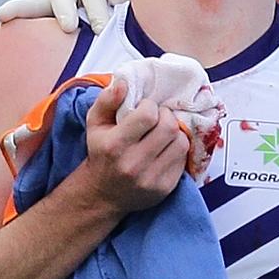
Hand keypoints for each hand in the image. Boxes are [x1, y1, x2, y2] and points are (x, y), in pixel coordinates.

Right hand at [79, 79, 188, 213]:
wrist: (101, 195)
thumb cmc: (101, 153)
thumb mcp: (95, 124)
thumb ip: (107, 100)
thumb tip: (123, 83)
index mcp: (115, 145)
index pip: (148, 115)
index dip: (150, 106)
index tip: (145, 109)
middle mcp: (133, 164)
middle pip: (169, 127)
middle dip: (166, 116)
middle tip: (158, 118)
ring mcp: (150, 179)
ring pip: (181, 142)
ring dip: (175, 133)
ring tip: (163, 133)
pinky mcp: (164, 188)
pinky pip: (183, 159)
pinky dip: (177, 149)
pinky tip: (165, 149)